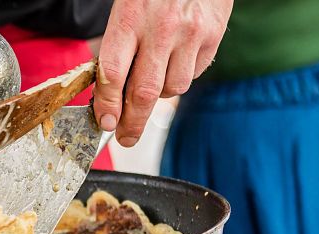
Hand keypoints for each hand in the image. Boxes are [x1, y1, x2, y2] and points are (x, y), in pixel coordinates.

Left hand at [93, 0, 231, 146]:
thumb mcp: (125, 11)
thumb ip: (117, 49)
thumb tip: (108, 95)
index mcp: (130, 19)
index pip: (114, 74)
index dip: (108, 105)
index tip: (106, 122)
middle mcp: (161, 29)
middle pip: (144, 92)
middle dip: (133, 122)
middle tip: (125, 137)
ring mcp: (190, 34)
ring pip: (172, 89)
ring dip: (159, 96)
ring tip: (152, 81)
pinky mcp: (213, 36)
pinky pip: (194, 74)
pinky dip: (180, 77)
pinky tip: (174, 62)